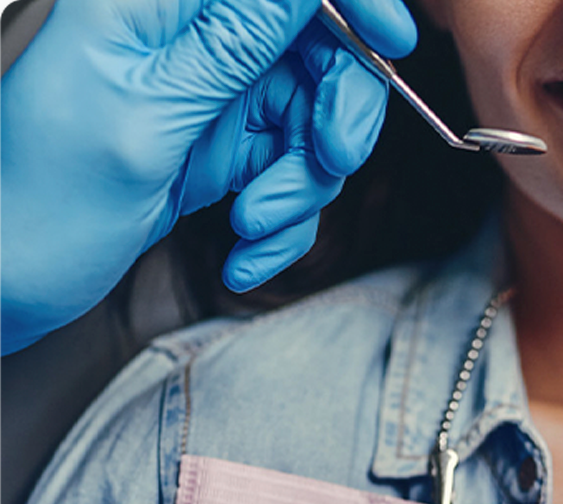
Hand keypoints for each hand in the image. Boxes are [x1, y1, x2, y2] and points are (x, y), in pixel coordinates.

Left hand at [0, 0, 415, 353]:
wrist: (10, 284)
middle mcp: (190, 38)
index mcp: (153, 3)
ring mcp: (214, 91)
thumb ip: (233, 40)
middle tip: (330, 161)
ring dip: (302, 184)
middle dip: (337, 111)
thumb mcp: (145, 116)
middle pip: (318, 45)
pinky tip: (246, 250)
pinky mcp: (226, 144)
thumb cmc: (38, 200)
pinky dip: (285, 217)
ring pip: (315, 116)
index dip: (350, 0)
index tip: (391, 41)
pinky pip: (294, 168)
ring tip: (254, 224)